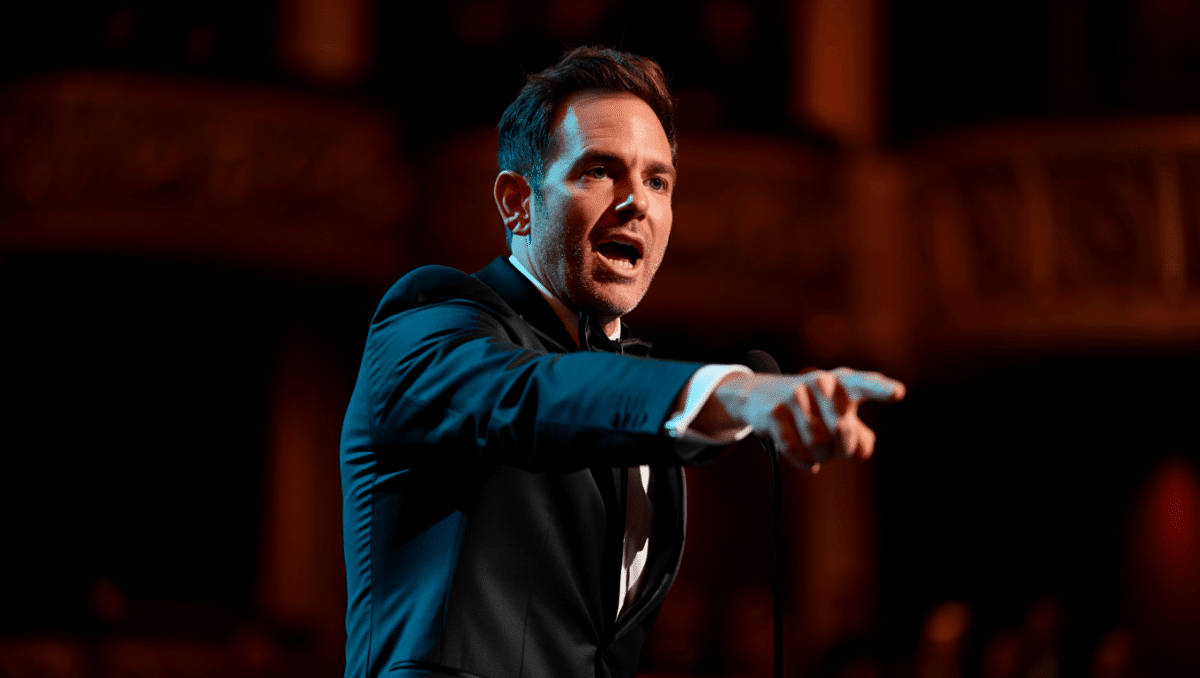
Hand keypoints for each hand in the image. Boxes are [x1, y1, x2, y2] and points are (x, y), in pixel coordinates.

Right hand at [700, 368, 905, 470]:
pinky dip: (803, 461)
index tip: (899, 393)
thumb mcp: (837, 414)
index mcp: (842, 381)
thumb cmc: (812, 407)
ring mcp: (795, 395)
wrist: (761, 395)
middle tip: (835, 450)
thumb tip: (862, 451)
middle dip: (841, 449)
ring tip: (817, 453)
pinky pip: (795, 449)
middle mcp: (821, 383)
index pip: (865, 384)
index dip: (882, 389)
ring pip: (818, 444)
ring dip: (820, 457)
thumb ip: (858, 433)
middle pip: (843, 431)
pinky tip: (804, 459)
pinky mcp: (775, 412)